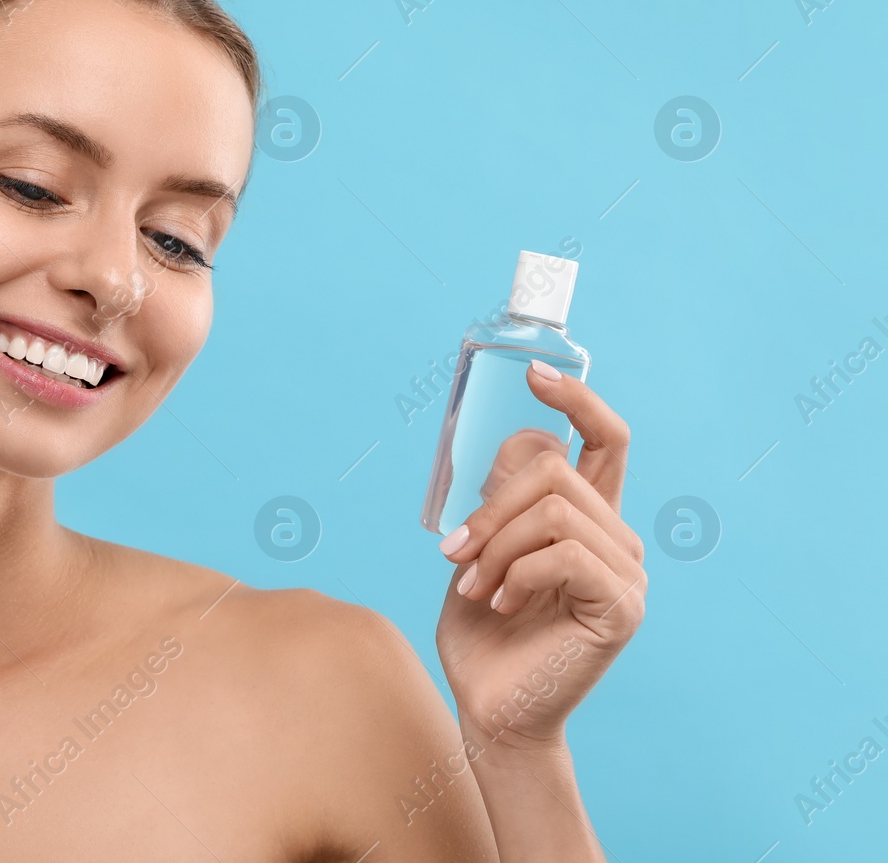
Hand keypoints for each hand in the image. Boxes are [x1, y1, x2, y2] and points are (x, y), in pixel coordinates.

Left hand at [434, 361, 645, 753]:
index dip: (576, 400)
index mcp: (588, 519)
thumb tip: (524, 437)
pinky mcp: (622, 607)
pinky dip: (516, 574)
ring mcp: (627, 573)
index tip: (534, 373)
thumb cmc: (483, 633)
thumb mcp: (480, 548)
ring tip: (473, 586)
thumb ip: (501, 496)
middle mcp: (617, 538)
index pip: (605, 440)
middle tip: (454, 553)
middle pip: (555, 468)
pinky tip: (498, 604)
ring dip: (495, 545)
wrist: (491, 708)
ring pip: (553, 510)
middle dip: (491, 505)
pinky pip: (564, 554)